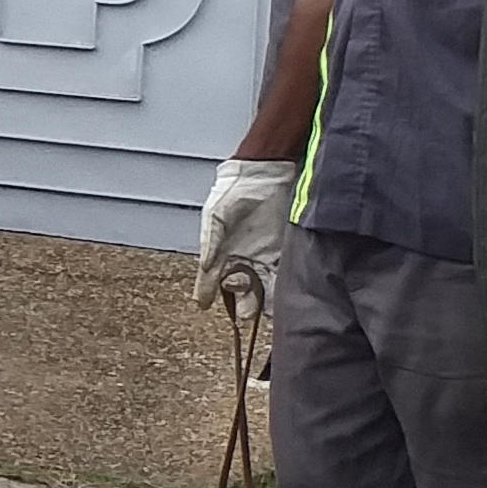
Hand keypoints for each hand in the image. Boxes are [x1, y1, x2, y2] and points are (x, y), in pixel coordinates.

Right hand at [196, 158, 295, 307]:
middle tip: (245, 315)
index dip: (207, 291)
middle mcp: (242, 257)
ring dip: (263, 300)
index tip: (202, 305)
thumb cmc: (234, 192)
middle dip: (243, 302)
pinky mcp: (284, 250)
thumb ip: (211, 242)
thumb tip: (206, 267)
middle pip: (240, 287)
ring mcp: (264, 255)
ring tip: (264, 313)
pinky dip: (281, 288)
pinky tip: (282, 299)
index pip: (212, 277)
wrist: (265, 173)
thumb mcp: (217, 216)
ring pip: (262, 286)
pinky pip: (282, 274)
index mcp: (222, 251)